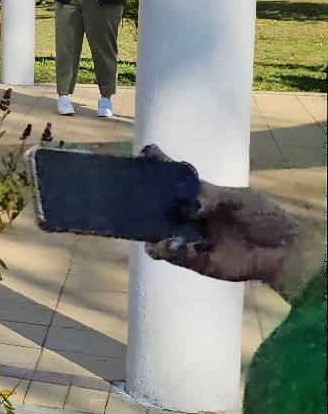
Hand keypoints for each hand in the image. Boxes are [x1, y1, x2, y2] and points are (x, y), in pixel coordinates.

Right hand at [139, 145, 316, 300]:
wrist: (283, 250)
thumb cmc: (265, 218)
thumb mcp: (240, 199)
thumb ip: (211, 198)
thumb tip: (186, 205)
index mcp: (204, 196)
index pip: (178, 179)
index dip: (162, 166)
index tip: (146, 153)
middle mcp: (193, 216)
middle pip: (163, 205)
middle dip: (146, 198)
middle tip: (132, 192)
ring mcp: (192, 238)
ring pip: (161, 231)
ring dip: (150, 227)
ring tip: (143, 223)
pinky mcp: (195, 260)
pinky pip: (173, 255)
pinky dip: (164, 250)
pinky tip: (161, 244)